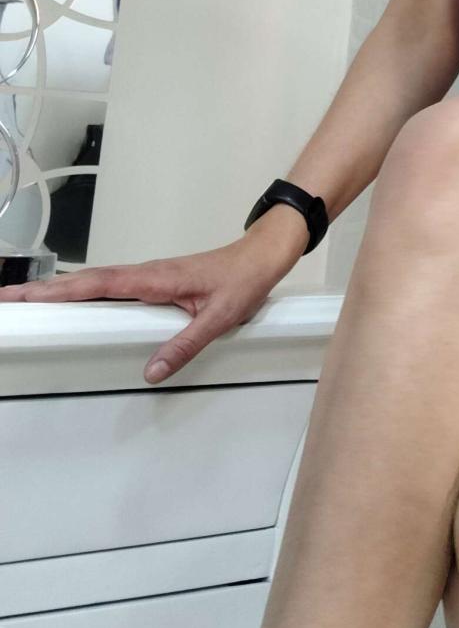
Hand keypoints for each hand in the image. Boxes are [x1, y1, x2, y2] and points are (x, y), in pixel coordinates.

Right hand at [0, 230, 301, 382]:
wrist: (262, 256)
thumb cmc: (244, 279)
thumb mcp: (220, 316)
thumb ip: (186, 344)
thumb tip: (152, 371)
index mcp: (154, 278)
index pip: (96, 285)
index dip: (57, 291)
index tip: (22, 296)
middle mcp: (146, 274)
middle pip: (84, 282)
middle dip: (43, 290)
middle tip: (6, 300)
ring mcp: (148, 277)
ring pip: (95, 283)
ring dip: (60, 290)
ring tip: (25, 302)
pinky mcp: (154, 282)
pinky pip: (111, 286)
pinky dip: (84, 291)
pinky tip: (72, 303)